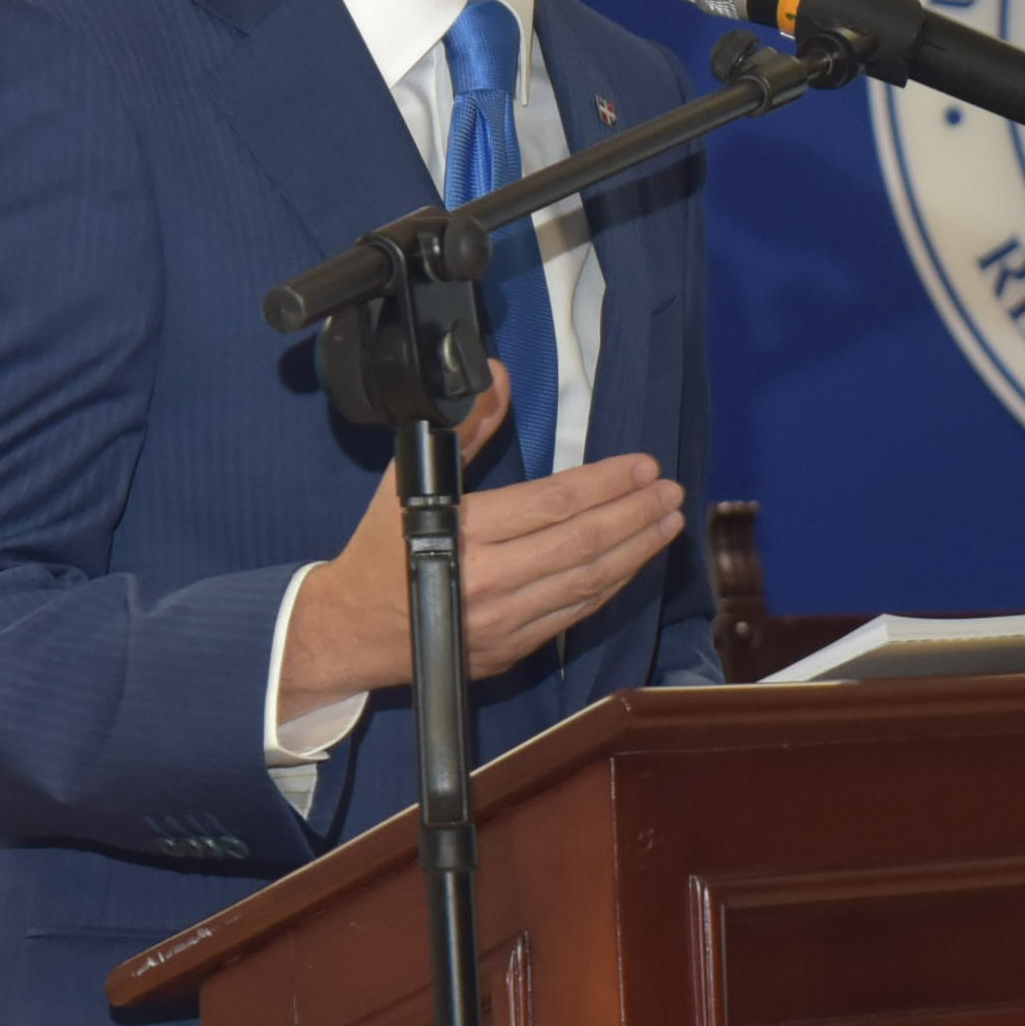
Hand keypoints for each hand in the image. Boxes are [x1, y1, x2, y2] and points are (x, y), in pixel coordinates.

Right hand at [278, 372, 686, 711]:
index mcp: (465, 532)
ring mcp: (506, 620)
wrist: (355, 629)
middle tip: (669, 490)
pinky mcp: (515, 648)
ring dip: (637, 549)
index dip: (606, 483)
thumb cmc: (383, 549)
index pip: (554, 502)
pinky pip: (577, 612)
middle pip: (582, 542)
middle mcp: (490, 579)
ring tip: (668, 521)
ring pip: (589, 581)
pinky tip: (635, 560)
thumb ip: (465, 429)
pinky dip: (613, 584)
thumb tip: (500, 377)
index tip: (642, 465)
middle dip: (635, 514)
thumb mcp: (411, 481)